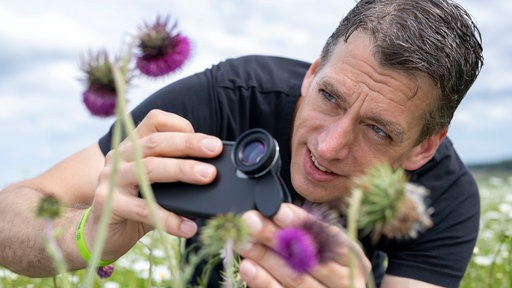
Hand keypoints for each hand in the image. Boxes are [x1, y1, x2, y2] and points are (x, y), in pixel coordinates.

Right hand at [86, 109, 222, 259]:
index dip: (181, 125)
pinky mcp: (108, 203)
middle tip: (215, 149)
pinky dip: (170, 219)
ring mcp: (111, 178)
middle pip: (156, 142)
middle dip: (189, 144)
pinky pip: (144, 209)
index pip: (155, 121)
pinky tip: (188, 226)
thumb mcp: (156, 183)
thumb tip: (213, 173)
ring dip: (182, 170)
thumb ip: (175, 174)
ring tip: (208, 176)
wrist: (101, 235)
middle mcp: (119, 156)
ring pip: (150, 168)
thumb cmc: (136, 205)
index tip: (207, 140)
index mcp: (133, 146)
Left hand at [236, 203, 370, 287]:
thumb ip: (305, 229)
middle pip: (308, 257)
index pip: (328, 237)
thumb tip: (274, 211)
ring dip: (264, 257)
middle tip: (251, 221)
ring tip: (244, 241)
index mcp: (352, 258)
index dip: (302, 223)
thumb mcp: (324, 243)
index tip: (278, 212)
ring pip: (294, 278)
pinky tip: (248, 267)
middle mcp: (343, 280)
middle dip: (276, 236)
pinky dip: (263, 281)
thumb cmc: (325, 263)